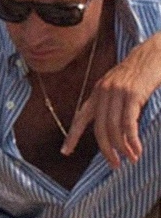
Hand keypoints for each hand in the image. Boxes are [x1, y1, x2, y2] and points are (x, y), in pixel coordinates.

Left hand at [66, 34, 160, 166]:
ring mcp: (116, 94)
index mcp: (97, 92)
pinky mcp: (132, 95)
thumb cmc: (140, 71)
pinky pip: (128, 124)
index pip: (81, 118)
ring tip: (130, 159)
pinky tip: (136, 149)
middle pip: (99, 129)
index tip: (65, 152)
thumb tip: (111, 125)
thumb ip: (111, 102)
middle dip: (106, 150)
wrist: (155, 52)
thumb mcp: (119, 84)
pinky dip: (132, 140)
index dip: (73, 136)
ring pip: (114, 129)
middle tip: (114, 164)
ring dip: (122, 148)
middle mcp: (103, 93)